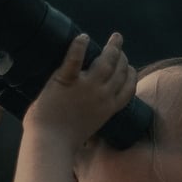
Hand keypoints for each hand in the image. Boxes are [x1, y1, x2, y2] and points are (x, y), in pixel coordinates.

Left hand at [24, 32, 136, 147]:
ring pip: (106, 61)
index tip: (131, 68)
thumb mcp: (87, 132)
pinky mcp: (66, 81)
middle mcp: (102, 96)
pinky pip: (75, 58)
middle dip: (122, 56)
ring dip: (113, 47)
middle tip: (118, 44)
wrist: (50, 143)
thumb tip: (88, 133)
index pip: (128, 89)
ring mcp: (86, 87)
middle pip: (119, 71)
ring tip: (115, 37)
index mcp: (107, 109)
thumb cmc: (63, 142)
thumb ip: (90, 122)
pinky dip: (79, 46)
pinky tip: (83, 37)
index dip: (131, 76)